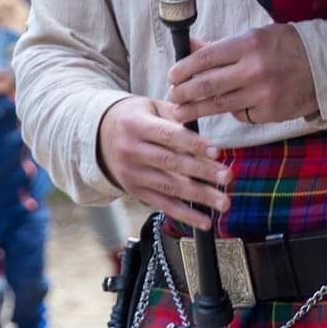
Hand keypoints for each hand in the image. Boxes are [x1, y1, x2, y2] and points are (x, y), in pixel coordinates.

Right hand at [97, 96, 232, 230]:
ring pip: (170, 187)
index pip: (169, 136)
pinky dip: (185, 215)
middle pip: (171, 163)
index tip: (217, 151)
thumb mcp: (150, 106)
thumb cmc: (135, 117)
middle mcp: (131, 151)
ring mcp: (132, 174)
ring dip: (199, 197)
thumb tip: (204, 116)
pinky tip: (205, 221)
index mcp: (136, 125)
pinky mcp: (135, 191)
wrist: (99, 135)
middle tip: (227, 177)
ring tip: (224, 203)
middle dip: (202, 172)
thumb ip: (175, 113)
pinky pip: (162, 205)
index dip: (194, 144)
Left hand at [167, 24, 317, 128]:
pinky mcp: (270, 112)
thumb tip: (190, 46)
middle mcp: (254, 70)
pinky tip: (226, 107)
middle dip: (183, 93)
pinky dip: (231, 111)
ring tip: (181, 112)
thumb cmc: (285, 47)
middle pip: (207, 85)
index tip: (172, 75)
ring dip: (196, 110)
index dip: (183, 68)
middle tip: (171, 96)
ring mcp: (262, 94)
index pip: (205, 58)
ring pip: (219, 105)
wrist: (324, 66)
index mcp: (248, 44)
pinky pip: (241, 114)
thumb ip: (221, 46)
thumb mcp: (253, 37)